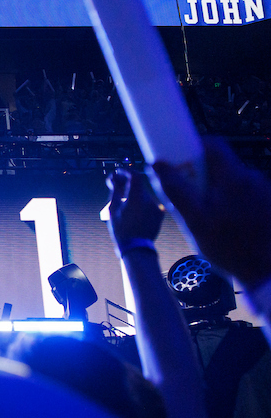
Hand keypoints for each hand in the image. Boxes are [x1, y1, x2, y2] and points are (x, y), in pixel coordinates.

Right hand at [106, 168, 164, 246]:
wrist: (136, 247)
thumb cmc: (121, 228)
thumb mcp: (113, 208)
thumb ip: (115, 190)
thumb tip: (114, 177)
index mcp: (137, 197)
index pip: (134, 175)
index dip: (125, 172)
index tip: (118, 173)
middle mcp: (150, 199)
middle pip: (139, 186)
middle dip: (128, 185)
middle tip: (116, 188)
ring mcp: (157, 207)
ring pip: (144, 195)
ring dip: (135, 196)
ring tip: (124, 206)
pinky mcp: (160, 214)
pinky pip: (149, 204)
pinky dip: (142, 205)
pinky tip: (134, 213)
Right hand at [154, 137, 270, 288]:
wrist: (266, 272)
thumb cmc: (229, 248)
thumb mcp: (194, 221)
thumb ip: (175, 190)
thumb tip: (157, 165)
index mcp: (234, 178)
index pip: (212, 145)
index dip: (191, 146)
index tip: (176, 158)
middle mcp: (252, 180)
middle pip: (220, 164)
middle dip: (199, 175)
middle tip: (186, 194)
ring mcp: (262, 192)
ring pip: (230, 181)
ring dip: (214, 191)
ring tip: (205, 217)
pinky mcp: (266, 204)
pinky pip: (241, 194)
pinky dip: (227, 202)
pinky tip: (222, 224)